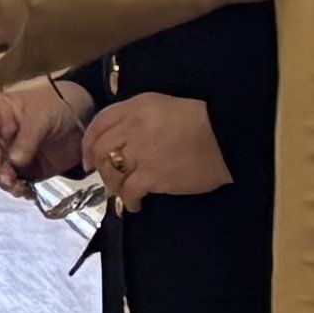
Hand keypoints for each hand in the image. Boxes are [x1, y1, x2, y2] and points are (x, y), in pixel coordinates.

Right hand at [0, 79, 87, 186]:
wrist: (86, 116)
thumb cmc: (59, 105)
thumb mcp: (42, 117)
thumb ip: (27, 140)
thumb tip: (14, 163)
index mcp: (0, 116)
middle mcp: (3, 136)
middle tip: (10, 179)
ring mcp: (15, 154)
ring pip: (0, 172)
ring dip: (7, 183)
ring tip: (21, 188)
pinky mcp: (29, 169)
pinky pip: (18, 182)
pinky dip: (21, 189)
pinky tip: (28, 193)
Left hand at [79, 94, 229, 202]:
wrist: (226, 137)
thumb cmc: (200, 122)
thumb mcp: (163, 108)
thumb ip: (137, 119)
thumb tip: (119, 142)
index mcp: (136, 106)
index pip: (100, 123)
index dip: (88, 143)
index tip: (87, 158)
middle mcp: (133, 126)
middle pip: (100, 149)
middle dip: (98, 167)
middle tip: (107, 179)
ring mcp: (142, 152)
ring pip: (111, 172)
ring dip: (114, 186)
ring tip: (123, 193)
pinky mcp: (153, 174)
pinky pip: (129, 191)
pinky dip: (129, 201)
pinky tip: (136, 205)